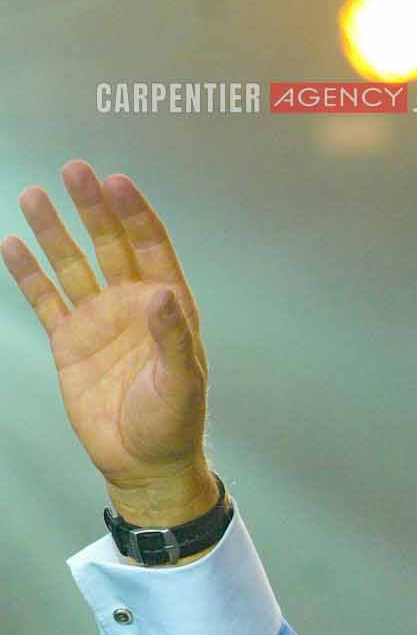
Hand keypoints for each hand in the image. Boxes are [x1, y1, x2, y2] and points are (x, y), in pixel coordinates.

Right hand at [2, 160, 216, 523]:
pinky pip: (44, 299)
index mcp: (167, 308)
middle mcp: (131, 305)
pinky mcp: (69, 342)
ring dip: (55, 230)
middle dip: (92, 208)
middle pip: (109, 244)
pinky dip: (28, 273)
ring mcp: (98, 320)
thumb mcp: (182, 383)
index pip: (150, 248)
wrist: (142, 463)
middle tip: (75, 170)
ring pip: (72, 264)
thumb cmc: (173, 425)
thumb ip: (173, 337)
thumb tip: (164, 293)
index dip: (135, 215)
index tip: (117, 182)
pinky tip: (12, 243)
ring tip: (34, 194)